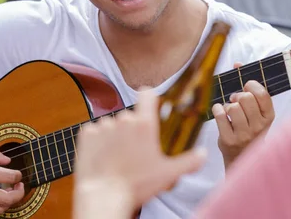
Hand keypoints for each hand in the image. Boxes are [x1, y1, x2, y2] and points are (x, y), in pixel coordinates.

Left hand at [74, 89, 206, 217]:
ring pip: (112, 124)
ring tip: (118, 157)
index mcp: (143, 124)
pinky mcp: (86, 134)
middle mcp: (123, 119)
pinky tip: (103, 156)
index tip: (151, 106)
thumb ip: (189, 161)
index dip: (150, 98)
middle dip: (133, 129)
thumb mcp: (168, 174)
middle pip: (130, 116)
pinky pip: (94, 131)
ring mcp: (103, 125)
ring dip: (115, 136)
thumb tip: (203, 154)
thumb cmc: (136, 186)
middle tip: (135, 151)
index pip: (147, 94)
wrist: (103, 196)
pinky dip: (98, 141)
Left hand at [212, 63, 274, 168]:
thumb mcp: (256, 111)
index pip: (263, 94)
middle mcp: (259, 127)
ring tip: (229, 110)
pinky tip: (220, 113)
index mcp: (268, 117)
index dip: (252, 85)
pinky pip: (220, 115)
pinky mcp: (229, 140)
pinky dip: (217, 110)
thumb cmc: (248, 127)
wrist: (240, 156)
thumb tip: (237, 64)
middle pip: (245, 98)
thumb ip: (249, 87)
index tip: (246, 86)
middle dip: (238, 95)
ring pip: (232, 107)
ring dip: (228, 105)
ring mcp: (244, 135)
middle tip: (236, 100)